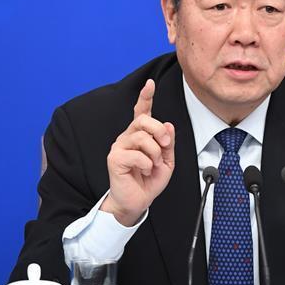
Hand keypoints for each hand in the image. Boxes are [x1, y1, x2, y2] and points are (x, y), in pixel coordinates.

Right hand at [100, 79, 174, 225]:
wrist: (137, 201)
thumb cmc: (149, 180)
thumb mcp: (167, 161)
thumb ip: (168, 143)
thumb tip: (168, 125)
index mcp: (140, 135)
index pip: (142, 111)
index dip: (146, 96)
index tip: (150, 83)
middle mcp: (128, 137)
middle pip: (144, 120)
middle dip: (160, 131)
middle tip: (165, 146)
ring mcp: (119, 146)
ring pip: (142, 137)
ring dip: (155, 153)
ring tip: (153, 164)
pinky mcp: (115, 158)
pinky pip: (137, 154)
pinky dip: (147, 164)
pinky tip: (144, 171)